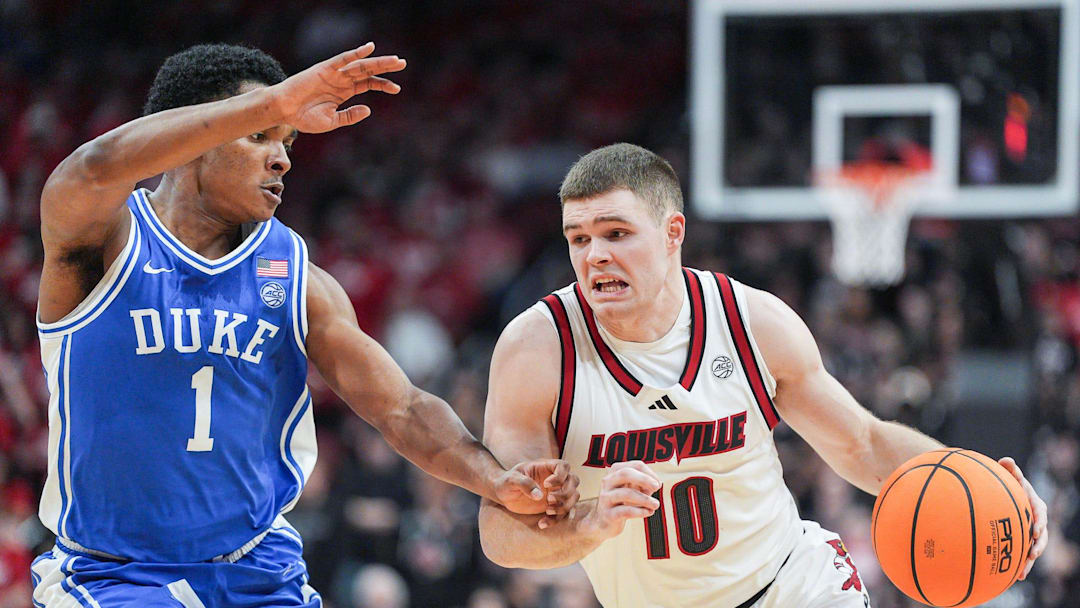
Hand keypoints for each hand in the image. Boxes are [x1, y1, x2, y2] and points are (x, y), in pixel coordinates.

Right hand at [272, 42, 405, 133]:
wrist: (284, 111)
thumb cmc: (304, 118)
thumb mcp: (332, 121)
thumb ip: (350, 116)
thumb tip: (369, 110)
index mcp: (345, 92)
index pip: (369, 84)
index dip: (383, 85)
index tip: (397, 89)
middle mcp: (342, 80)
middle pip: (368, 71)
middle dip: (386, 67)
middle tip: (403, 63)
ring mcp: (334, 73)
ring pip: (360, 65)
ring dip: (378, 61)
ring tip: (395, 60)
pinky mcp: (325, 69)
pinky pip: (343, 59)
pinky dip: (356, 53)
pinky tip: (369, 48)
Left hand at [494, 459, 577, 517]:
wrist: (504, 494)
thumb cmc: (507, 482)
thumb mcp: (511, 479)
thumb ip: (524, 484)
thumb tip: (539, 496)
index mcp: (546, 467)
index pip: (564, 466)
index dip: (560, 476)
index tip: (546, 484)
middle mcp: (555, 479)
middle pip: (574, 481)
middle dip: (565, 493)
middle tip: (549, 500)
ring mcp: (556, 492)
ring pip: (574, 497)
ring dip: (564, 506)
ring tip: (547, 511)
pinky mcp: (554, 506)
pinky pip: (563, 514)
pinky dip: (556, 520)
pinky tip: (542, 523)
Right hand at [580, 461, 661, 540]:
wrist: (603, 521)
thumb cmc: (621, 501)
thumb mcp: (632, 488)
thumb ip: (644, 484)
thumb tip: (657, 483)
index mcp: (615, 471)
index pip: (635, 465)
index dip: (650, 473)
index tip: (658, 484)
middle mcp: (608, 482)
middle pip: (626, 473)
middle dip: (644, 479)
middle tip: (657, 487)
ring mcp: (606, 498)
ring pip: (626, 493)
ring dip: (645, 499)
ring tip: (656, 504)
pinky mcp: (608, 514)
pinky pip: (625, 511)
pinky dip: (640, 511)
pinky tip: (648, 512)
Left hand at [998, 457, 1047, 579]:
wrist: (1000, 492)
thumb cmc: (1005, 482)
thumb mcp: (1009, 476)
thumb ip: (1009, 470)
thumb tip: (1006, 460)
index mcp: (1034, 503)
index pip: (1040, 511)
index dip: (1039, 521)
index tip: (1036, 530)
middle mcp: (1035, 519)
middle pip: (1041, 534)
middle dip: (1038, 545)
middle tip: (1033, 554)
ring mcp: (1029, 531)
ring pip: (1033, 548)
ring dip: (1029, 560)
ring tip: (1022, 572)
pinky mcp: (1021, 540)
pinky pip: (1022, 553)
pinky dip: (1019, 565)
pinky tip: (1014, 577)